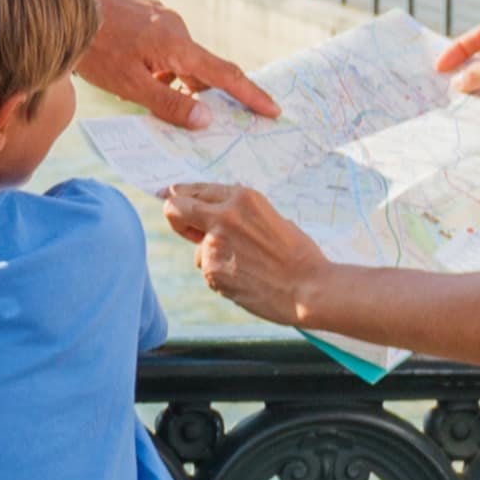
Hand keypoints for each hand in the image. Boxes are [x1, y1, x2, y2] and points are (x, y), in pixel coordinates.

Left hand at [82, 0, 278, 131]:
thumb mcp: (130, 85)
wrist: (63, 6)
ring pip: (179, 59)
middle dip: (203, 94)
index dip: (251, 95)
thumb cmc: (93, 48)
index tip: (273, 110)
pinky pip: (164, 47)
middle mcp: (176, 28)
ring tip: (141, 95)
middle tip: (201, 118)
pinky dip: (159, 67)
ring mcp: (161, 18)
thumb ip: (169, 103)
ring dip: (172, 82)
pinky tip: (131, 76)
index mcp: (178, 46)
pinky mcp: (146, 15)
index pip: (226, 75)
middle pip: (202, 69)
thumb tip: (206, 119)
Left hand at [157, 184, 335, 325]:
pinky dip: (223, 276)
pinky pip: (209, 271)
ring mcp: (213, 245)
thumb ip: (238, 212)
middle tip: (183, 226)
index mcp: (241, 197)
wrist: (309, 288)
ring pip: (198, 249)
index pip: (195, 191)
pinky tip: (248, 279)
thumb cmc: (297, 254)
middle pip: (175, 209)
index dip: (181, 196)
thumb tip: (209, 209)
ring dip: (214, 257)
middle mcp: (223, 216)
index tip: (170, 197)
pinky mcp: (211, 271)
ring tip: (250, 265)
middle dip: (174, 216)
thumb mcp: (269, 217)